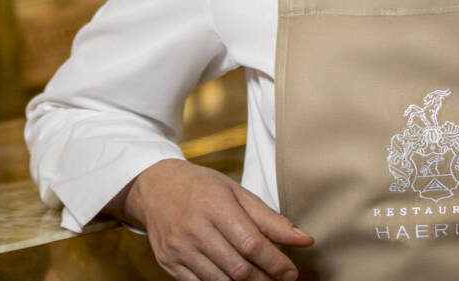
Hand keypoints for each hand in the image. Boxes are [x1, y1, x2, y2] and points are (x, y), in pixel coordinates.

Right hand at [106, 159, 313, 280]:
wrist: (154, 186)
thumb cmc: (200, 187)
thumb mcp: (236, 192)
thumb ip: (269, 219)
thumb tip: (304, 239)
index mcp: (214, 203)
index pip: (252, 244)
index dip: (276, 263)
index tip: (291, 272)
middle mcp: (194, 227)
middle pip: (238, 269)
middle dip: (265, 280)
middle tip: (279, 279)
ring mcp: (178, 248)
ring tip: (260, 280)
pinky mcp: (168, 263)